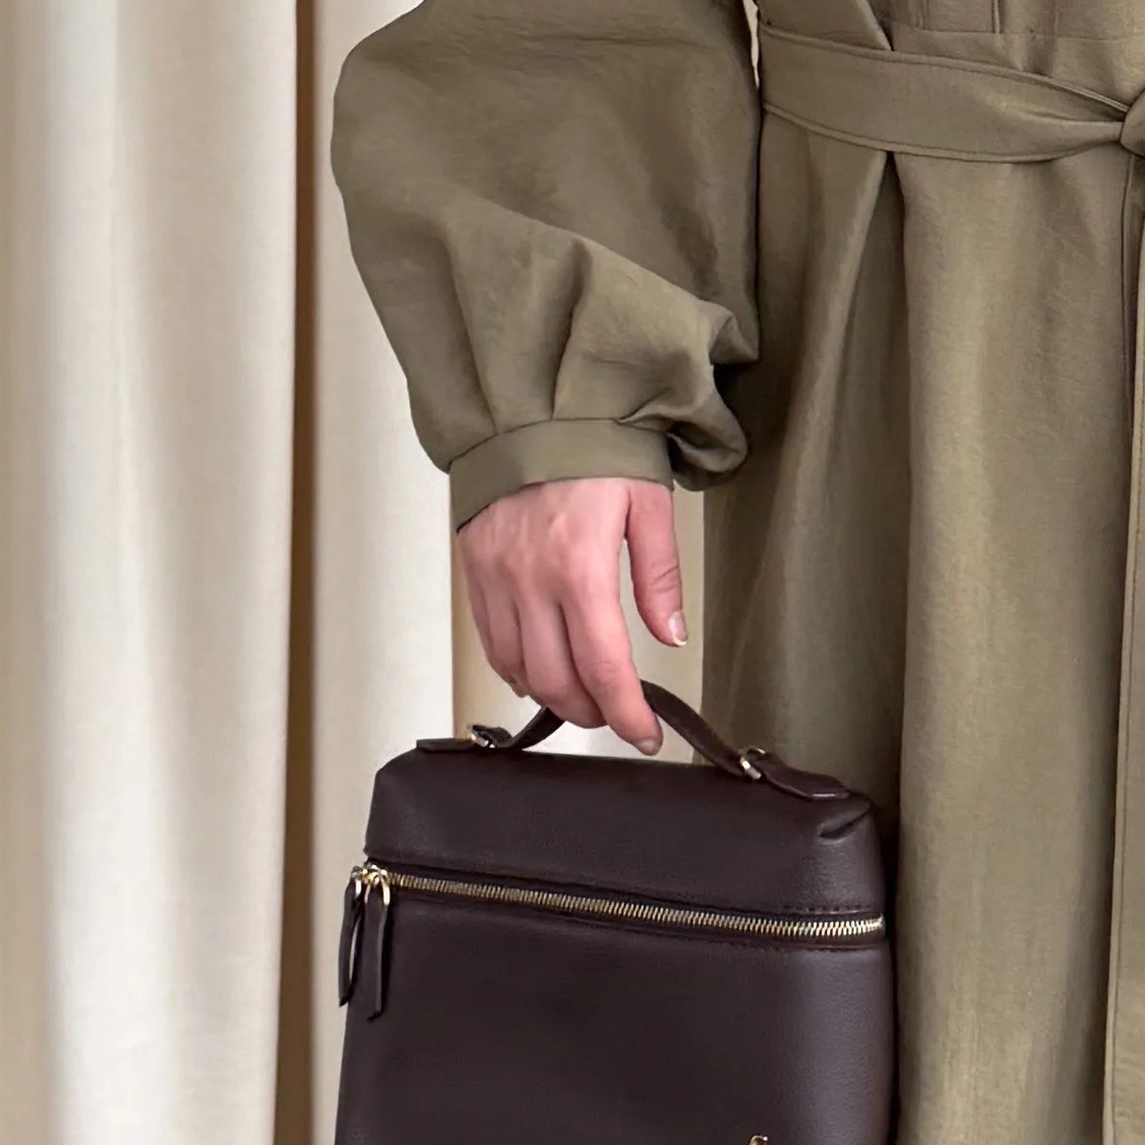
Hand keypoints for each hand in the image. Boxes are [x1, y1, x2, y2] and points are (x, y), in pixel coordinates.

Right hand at [458, 473, 684, 747]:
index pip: (603, 666)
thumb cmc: (592, 447)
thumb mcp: (647, 503)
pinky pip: (491, 642)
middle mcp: (530, 580)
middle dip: (592, 711)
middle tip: (617, 714)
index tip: (644, 734)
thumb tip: (670, 635)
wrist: (529, 410)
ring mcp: (496, 578)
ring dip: (553, 696)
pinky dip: (516, 669)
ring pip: (518, 670)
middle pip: (557, 680)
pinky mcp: (475, 572)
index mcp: (579, 566)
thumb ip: (658, 576)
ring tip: (583, 695)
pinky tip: (540, 667)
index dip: (626, 713)